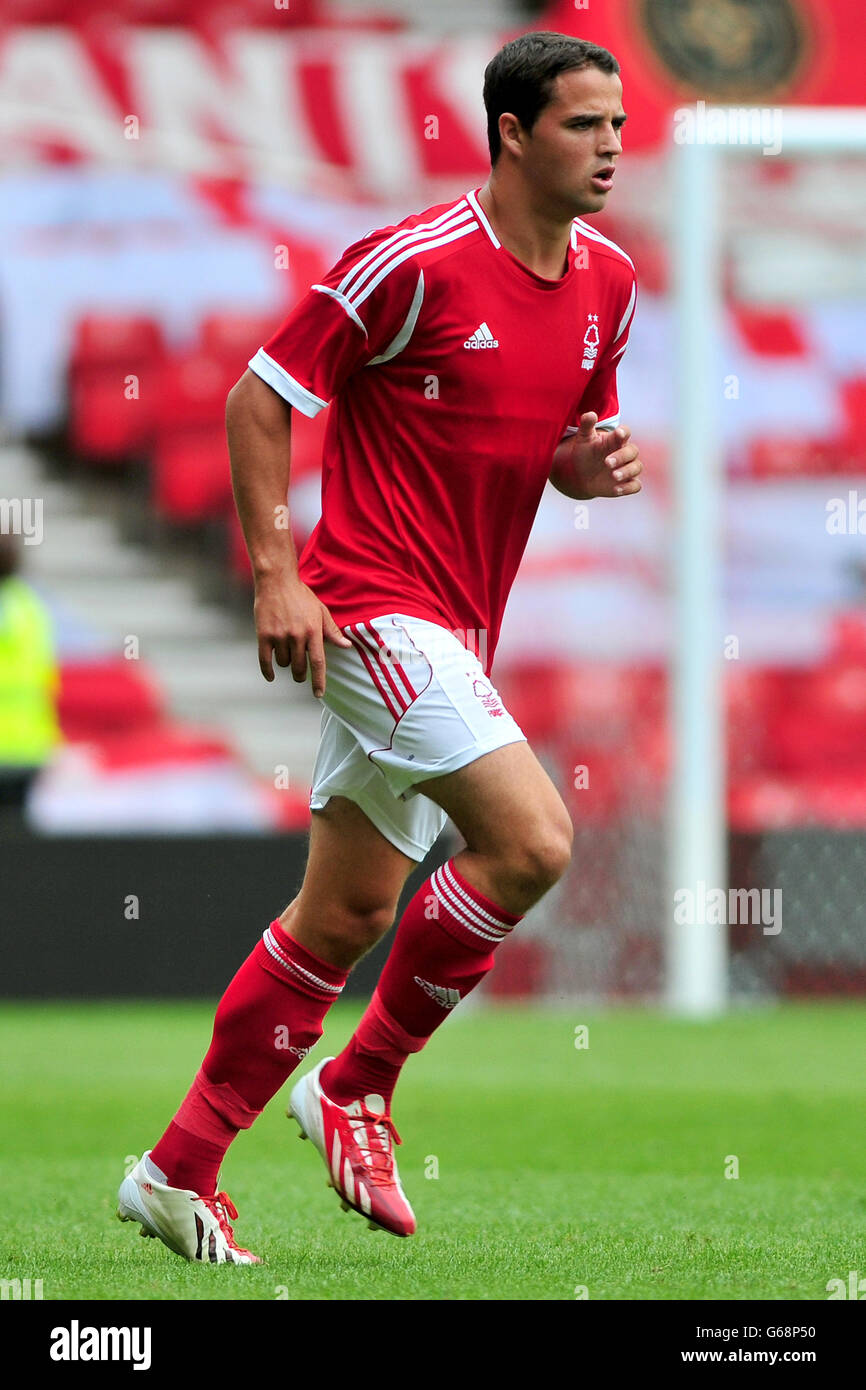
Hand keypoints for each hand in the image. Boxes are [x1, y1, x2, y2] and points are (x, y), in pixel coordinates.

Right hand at [254, 574, 351, 696]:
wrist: (276, 581)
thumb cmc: (301, 596)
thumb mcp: (321, 611)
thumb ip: (331, 631)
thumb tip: (346, 646)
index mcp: (313, 631)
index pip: (318, 663)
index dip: (319, 681)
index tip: (319, 694)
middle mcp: (297, 636)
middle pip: (300, 667)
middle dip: (301, 675)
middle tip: (300, 674)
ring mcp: (279, 636)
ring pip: (284, 664)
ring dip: (286, 663)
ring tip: (287, 652)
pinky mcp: (263, 635)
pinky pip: (265, 661)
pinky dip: (268, 672)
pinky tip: (271, 677)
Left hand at [561, 412, 642, 499]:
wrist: (581, 474)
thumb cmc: (586, 452)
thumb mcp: (584, 438)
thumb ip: (586, 426)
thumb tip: (590, 414)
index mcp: (616, 440)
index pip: (625, 432)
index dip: (624, 433)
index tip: (618, 433)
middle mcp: (625, 453)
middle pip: (632, 451)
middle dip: (621, 456)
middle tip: (606, 462)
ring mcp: (627, 468)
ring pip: (637, 467)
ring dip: (627, 472)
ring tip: (614, 476)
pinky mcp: (627, 483)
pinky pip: (635, 485)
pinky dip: (628, 488)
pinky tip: (616, 489)